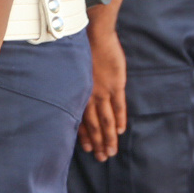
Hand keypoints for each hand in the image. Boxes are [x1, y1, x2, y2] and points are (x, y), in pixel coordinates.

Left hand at [78, 22, 126, 161]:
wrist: (94, 34)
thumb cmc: (81, 49)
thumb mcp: (74, 69)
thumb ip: (77, 84)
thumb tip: (75, 94)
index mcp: (78, 91)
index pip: (81, 119)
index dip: (84, 135)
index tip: (88, 148)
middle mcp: (89, 94)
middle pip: (93, 124)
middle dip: (98, 142)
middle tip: (102, 157)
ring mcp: (103, 90)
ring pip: (106, 120)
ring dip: (109, 138)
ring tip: (111, 152)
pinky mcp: (116, 85)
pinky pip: (118, 107)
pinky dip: (119, 119)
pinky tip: (120, 131)